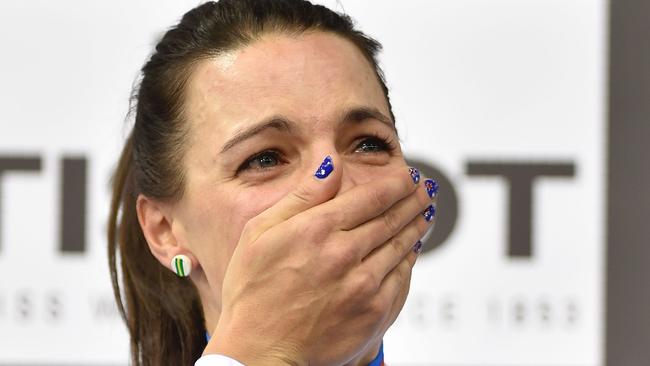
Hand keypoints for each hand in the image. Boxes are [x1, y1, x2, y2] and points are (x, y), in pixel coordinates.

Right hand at [205, 157, 436, 364]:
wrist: (260, 352)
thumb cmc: (253, 292)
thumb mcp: (260, 233)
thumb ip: (302, 196)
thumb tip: (330, 164)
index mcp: (317, 229)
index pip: (372, 197)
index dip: (396, 183)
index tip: (408, 175)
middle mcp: (345, 253)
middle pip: (392, 218)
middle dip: (413, 200)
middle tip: (426, 189)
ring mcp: (363, 285)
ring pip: (401, 246)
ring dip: (417, 225)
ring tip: (426, 212)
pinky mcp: (374, 312)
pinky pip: (402, 278)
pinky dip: (411, 259)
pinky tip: (413, 249)